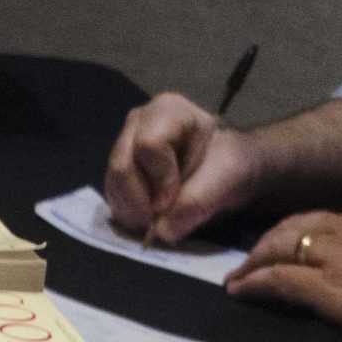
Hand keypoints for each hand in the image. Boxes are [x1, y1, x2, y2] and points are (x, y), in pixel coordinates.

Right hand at [103, 93, 265, 242]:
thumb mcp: (226, 179)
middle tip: (160, 222)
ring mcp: (124, 145)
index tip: (174, 202)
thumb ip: (197, 201)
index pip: (148, 145)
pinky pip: (111, 195)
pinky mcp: (118, 170)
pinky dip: (127, 213)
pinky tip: (148, 219)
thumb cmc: (229, 166)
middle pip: (122, 165)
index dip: (159, 180)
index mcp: (168, 110)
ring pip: (113, 183)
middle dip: (139, 202)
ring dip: (131, 212)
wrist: (225, 173)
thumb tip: (162, 230)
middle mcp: (138, 123)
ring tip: (157, 222)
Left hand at [226, 205, 341, 341]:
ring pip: (280, 248)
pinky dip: (255, 282)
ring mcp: (339, 256)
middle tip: (248, 262)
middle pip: (293, 226)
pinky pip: (280, 278)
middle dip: (266, 243)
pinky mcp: (333, 288)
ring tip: (238, 279)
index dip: (295, 233)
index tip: (281, 246)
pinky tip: (241, 290)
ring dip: (253, 263)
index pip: (322, 219)